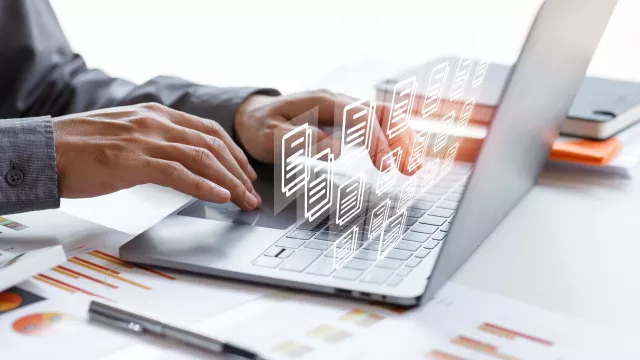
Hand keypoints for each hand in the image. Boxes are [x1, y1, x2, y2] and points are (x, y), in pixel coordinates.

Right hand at [53, 103, 261, 210]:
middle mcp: (156, 122)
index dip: (233, 152)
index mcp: (156, 114)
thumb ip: (155, 141)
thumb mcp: (127, 134)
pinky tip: (221, 198)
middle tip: (252, 193)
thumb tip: (181, 161)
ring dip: (229, 182)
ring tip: (245, 200)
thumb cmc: (81, 147)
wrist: (44, 150)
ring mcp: (145, 139)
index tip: (245, 171)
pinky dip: (205, 186)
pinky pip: (179, 173)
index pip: (208, 130)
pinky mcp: (133, 160)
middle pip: (212, 144)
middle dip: (238, 171)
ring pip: (202, 158)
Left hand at [234, 90, 417, 173]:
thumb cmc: (261, 127)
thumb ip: (300, 140)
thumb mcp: (270, 136)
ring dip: (403, 139)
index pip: (360, 116)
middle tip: (410, 169)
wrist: (253, 116)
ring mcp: (345, 109)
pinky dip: (395, 138)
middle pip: (382, 112)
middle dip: (400, 139)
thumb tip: (335, 148)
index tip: (385, 166)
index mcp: (323, 102)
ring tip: (413, 165)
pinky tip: (403, 156)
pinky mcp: (348, 120)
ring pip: (386, 116)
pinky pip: (380, 123)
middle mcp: (339, 101)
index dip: (376, 140)